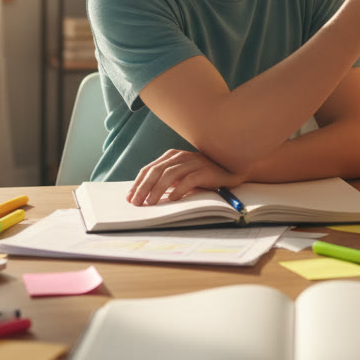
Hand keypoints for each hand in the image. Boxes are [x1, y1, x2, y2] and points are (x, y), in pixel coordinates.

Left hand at [126, 149, 245, 206]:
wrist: (230, 170)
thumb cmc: (202, 175)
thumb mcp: (181, 176)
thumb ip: (166, 181)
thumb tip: (144, 195)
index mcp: (171, 156)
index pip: (149, 169)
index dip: (137, 183)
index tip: (129, 198)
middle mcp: (180, 156)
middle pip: (156, 171)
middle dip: (143, 188)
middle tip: (136, 203)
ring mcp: (193, 162)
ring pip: (170, 175)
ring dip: (158, 190)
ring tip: (151, 203)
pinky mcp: (205, 170)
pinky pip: (189, 179)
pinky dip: (179, 190)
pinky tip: (172, 200)